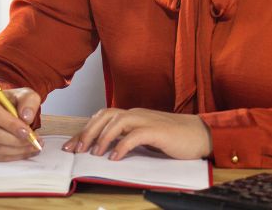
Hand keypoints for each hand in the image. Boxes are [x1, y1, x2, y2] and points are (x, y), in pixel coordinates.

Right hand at [0, 87, 41, 160]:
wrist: (2, 109)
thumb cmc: (11, 102)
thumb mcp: (24, 94)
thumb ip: (28, 101)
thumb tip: (26, 117)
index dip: (10, 124)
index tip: (27, 131)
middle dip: (16, 140)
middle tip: (34, 141)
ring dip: (16, 150)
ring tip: (33, 146)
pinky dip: (11, 156)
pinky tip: (24, 151)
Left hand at [62, 107, 211, 160]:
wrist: (200, 134)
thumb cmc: (174, 138)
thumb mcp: (146, 137)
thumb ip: (128, 138)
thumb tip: (107, 150)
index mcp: (133, 115)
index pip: (103, 116)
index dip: (85, 129)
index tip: (71, 145)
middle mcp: (138, 114)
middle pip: (106, 116)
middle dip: (87, 132)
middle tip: (76, 150)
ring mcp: (148, 120)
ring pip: (118, 121)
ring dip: (103, 137)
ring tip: (94, 153)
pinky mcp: (158, 131)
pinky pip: (136, 135)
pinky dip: (123, 145)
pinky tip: (115, 157)